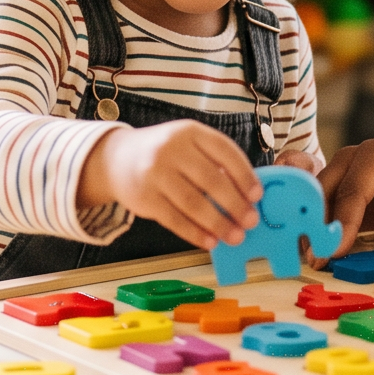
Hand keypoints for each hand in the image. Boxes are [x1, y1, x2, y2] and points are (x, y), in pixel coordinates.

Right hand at [78, 121, 262, 247]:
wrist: (116, 159)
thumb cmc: (164, 153)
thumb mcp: (188, 143)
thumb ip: (213, 160)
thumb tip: (247, 194)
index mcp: (190, 132)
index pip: (225, 152)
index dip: (245, 175)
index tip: (257, 196)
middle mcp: (172, 149)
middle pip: (212, 180)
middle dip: (236, 204)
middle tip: (251, 221)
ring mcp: (156, 174)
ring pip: (194, 204)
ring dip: (219, 224)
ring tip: (235, 236)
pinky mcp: (145, 198)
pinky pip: (175, 220)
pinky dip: (195, 233)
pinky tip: (210, 241)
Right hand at [321, 137, 373, 260]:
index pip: (353, 190)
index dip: (343, 222)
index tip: (335, 250)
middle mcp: (350, 159)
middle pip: (324, 192)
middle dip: (316, 225)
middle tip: (315, 258)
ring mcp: (340, 173)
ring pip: (316, 201)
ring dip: (312, 229)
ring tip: (313, 259)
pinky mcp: (338, 190)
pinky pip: (321, 209)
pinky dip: (317, 229)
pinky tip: (317, 251)